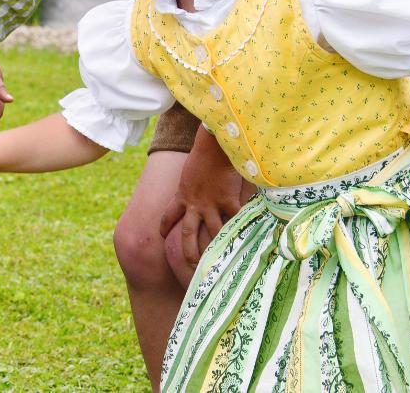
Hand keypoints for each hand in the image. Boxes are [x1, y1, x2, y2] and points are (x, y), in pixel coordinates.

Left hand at [161, 133, 248, 266]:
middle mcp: (195, 204)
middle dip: (188, 250)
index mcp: (183, 195)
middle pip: (187, 233)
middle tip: (190, 264)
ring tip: (220, 261)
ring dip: (215, 247)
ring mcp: (211, 204)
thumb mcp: (191, 171)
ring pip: (211, 232)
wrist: (214, 146)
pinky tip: (248, 240)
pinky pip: (236, 219)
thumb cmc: (204, 152)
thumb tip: (198, 183)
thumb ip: (194, 181)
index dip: (165, 225)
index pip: (169, 214)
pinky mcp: (228, 201)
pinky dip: (243, 229)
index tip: (161, 235)